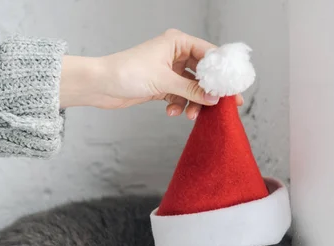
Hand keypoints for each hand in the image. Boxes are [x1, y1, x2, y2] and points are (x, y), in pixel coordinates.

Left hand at [60, 29, 243, 119]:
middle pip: (203, 73)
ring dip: (193, 102)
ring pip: (192, 87)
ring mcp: (168, 71)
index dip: (222, 71)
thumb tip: (213, 98)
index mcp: (177, 42)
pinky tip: (173, 112)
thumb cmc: (126, 72)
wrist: (100, 86)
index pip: (209, 54)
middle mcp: (175, 54)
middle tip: (223, 106)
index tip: (233, 87)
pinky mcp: (161, 85)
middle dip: (210, 91)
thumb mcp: (163, 81)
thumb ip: (191, 89)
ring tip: (191, 115)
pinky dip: (179, 105)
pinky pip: (179, 96)